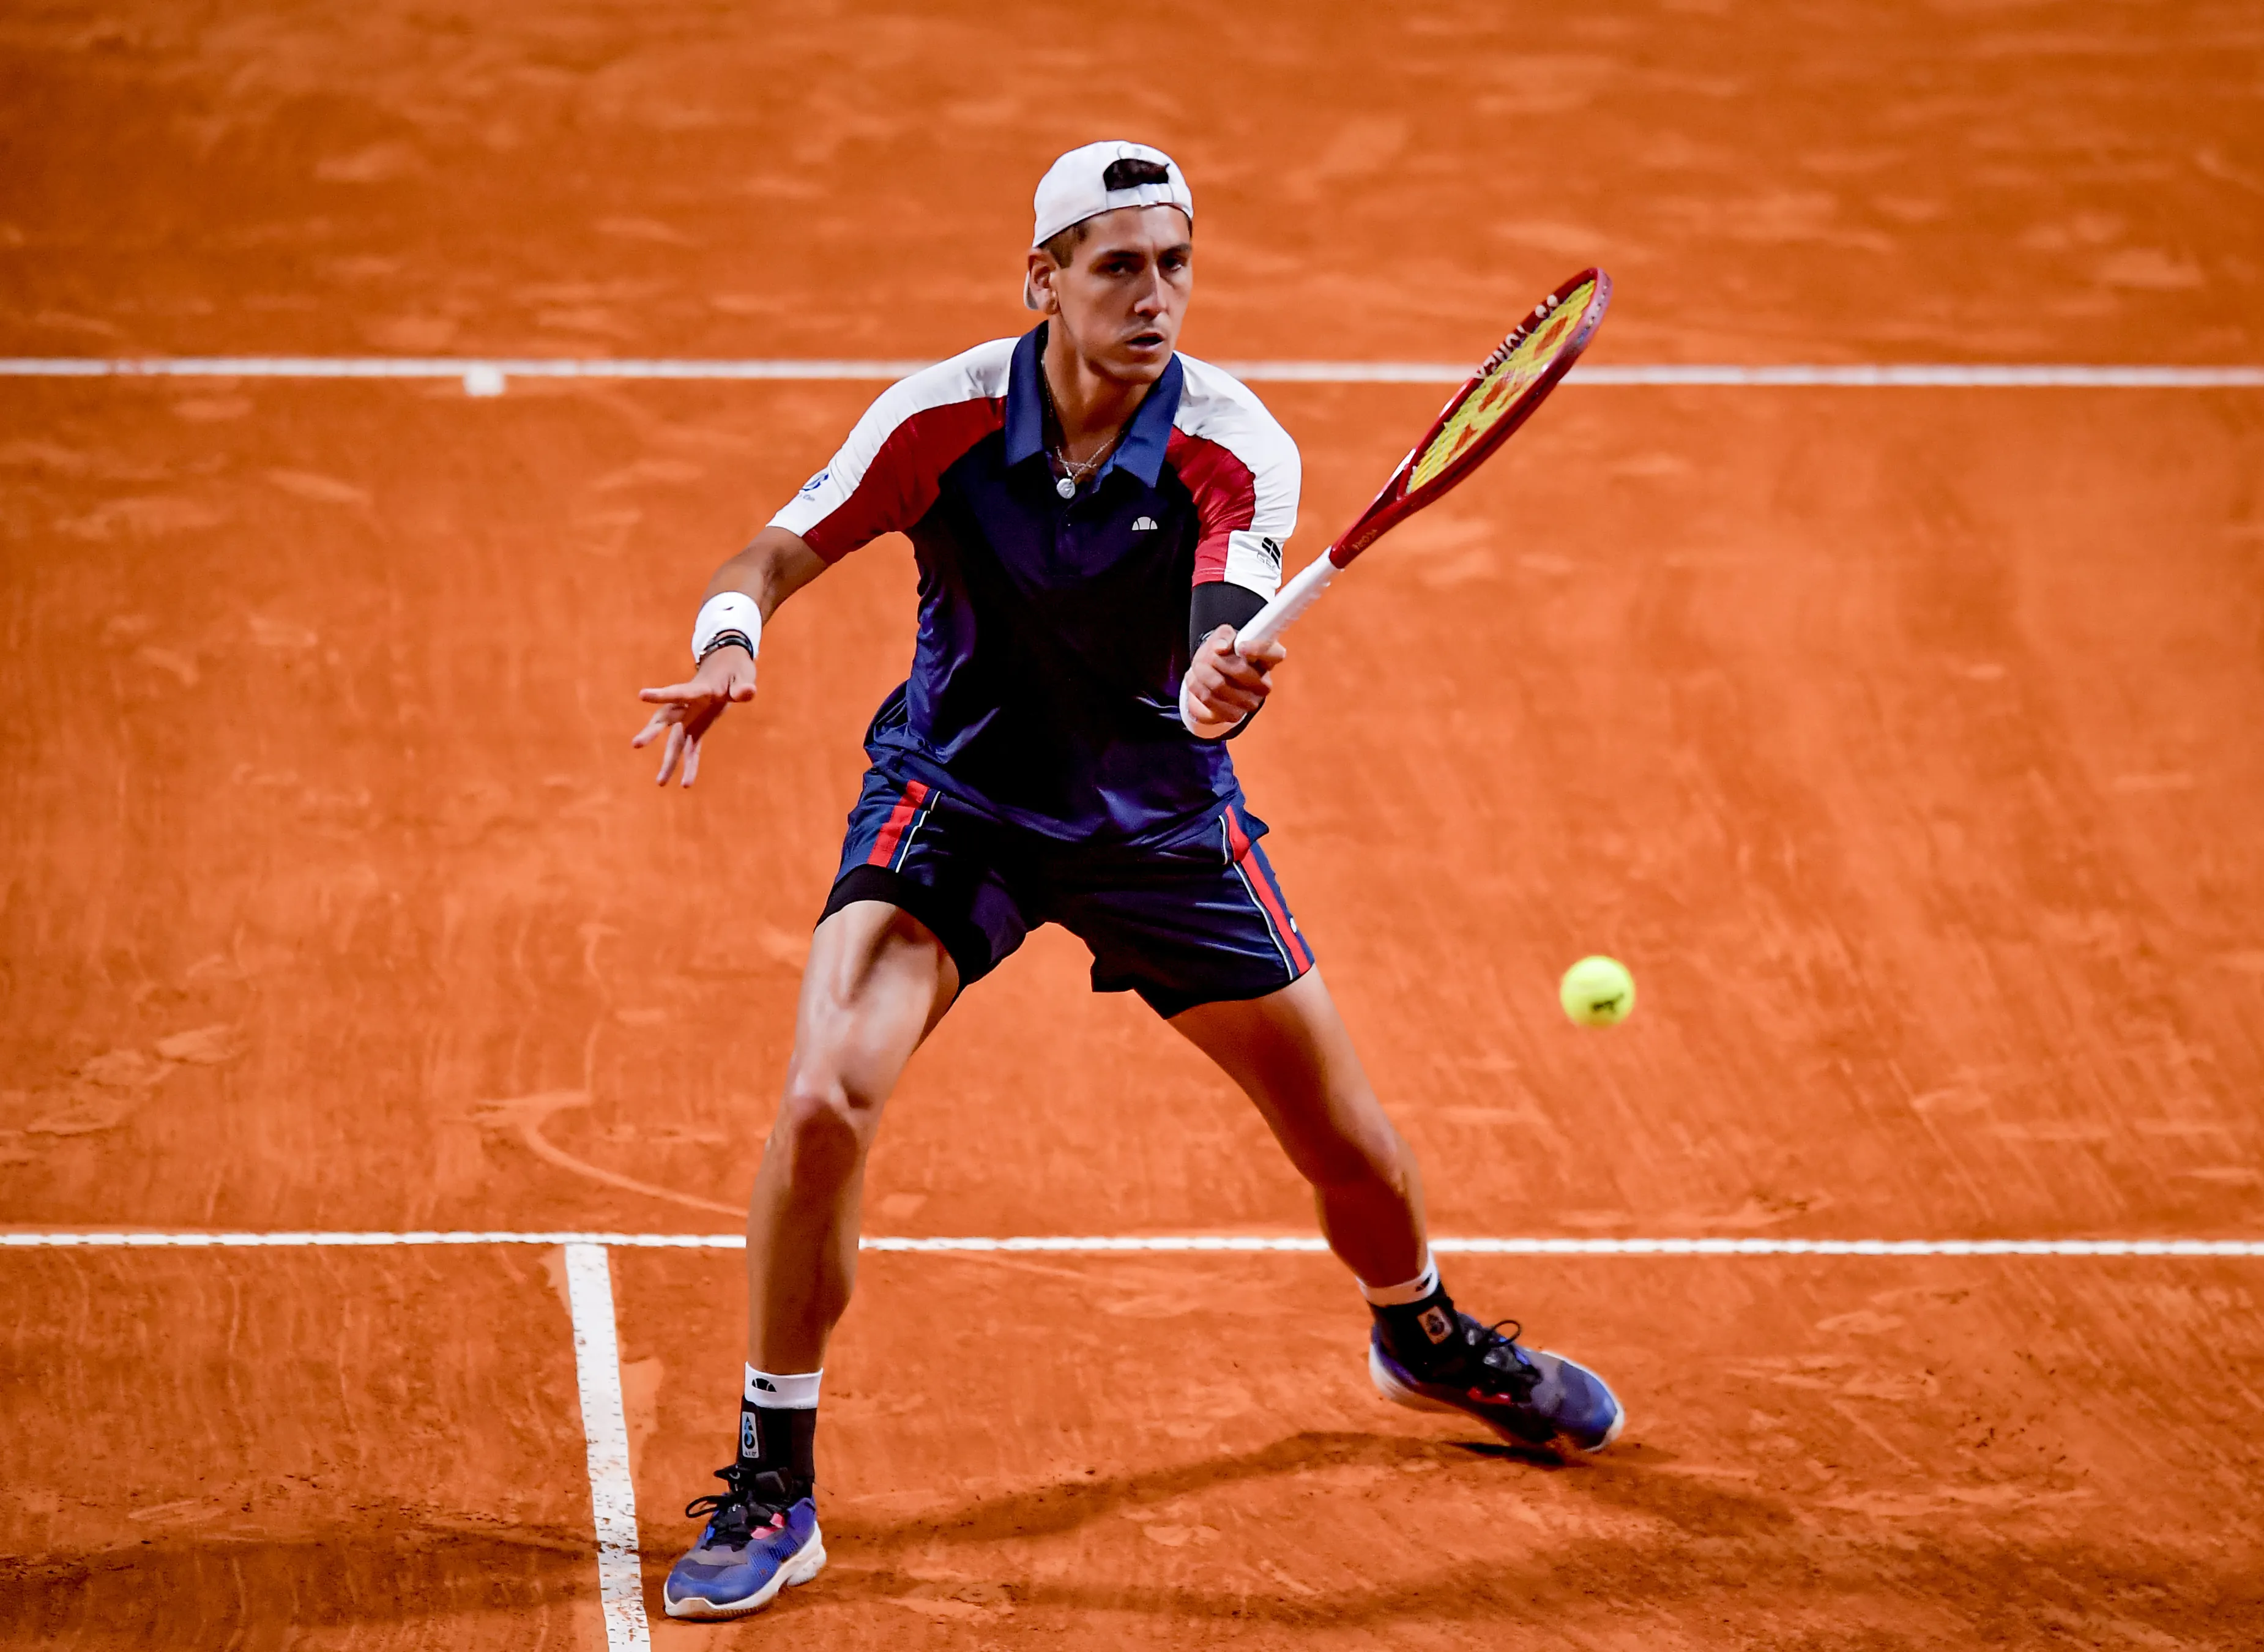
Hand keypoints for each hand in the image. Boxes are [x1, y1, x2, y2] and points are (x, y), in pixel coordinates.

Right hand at [632, 645, 755, 786]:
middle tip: (636, 744)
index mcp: (698, 690)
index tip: (641, 695)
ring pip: (674, 741)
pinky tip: (685, 784)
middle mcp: (688, 706)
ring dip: (668, 761)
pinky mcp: (697, 729)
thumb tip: (748, 692)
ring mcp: (690, 718)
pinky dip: (689, 765)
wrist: (726, 667)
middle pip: (666, 718)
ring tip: (660, 783)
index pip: (679, 693)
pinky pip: (691, 749)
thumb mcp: (742, 675)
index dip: (662, 695)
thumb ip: (742, 686)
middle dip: (653, 731)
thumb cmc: (734, 670)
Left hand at [1183, 624, 1284, 727]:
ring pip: (1219, 684)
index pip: (1274, 654)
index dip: (1258, 649)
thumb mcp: (1222, 638)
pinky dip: (1197, 687)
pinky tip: (1199, 682)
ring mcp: (1252, 702)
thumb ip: (1224, 635)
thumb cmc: (1222, 655)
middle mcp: (1264, 683)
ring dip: (1201, 672)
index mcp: (1269, 659)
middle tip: (1207, 655)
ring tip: (1199, 667)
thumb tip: (1221, 647)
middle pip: (1240, 669)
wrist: (1209, 680)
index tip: (1240, 646)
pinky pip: (1209, 698)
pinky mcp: (1235, 715)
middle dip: (1215, 658)